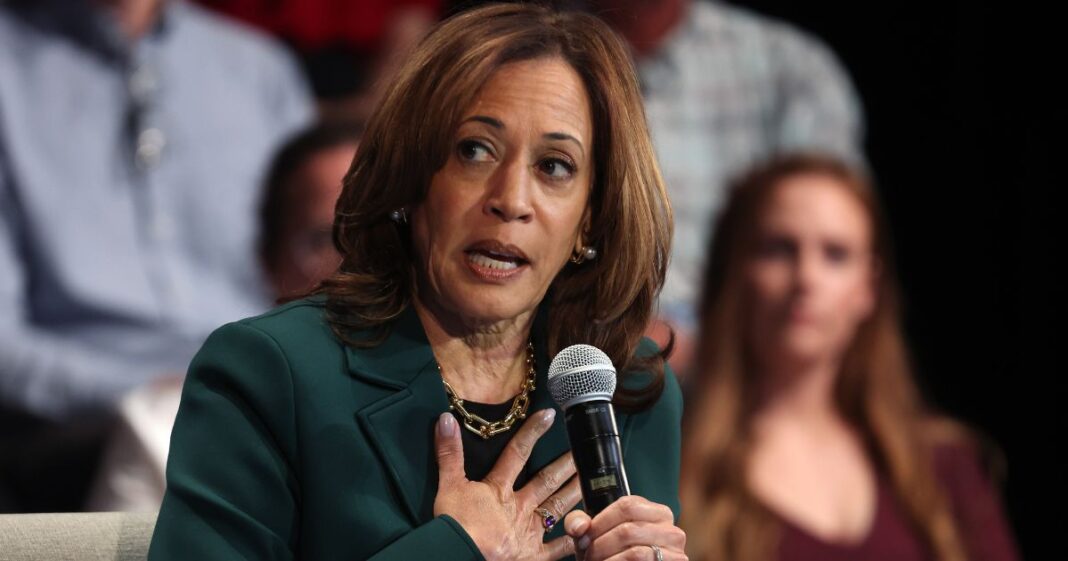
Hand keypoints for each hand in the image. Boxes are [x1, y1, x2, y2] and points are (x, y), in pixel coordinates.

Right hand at [434, 409, 582, 560]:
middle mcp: (520, 507)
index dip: (532, 432)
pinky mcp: (534, 555)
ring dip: (574, 492)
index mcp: (499, 489)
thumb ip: (449, 453)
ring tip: (590, 480)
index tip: (549, 415)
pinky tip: (586, 531)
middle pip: (546, 480)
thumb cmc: (455, 525)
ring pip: (558, 507)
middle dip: (566, 464)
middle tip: (583, 451)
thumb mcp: (448, 486)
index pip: (517, 453)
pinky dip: (573, 539)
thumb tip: (446, 419)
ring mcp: (530, 532)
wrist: (462, 556)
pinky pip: (559, 547)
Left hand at [563, 496, 686, 560]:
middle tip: (586, 554)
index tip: (583, 536)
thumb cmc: (612, 555)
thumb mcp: (596, 535)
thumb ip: (580, 522)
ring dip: (607, 560)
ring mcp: (676, 553)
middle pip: (628, 530)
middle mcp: (672, 530)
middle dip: (599, 545)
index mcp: (657, 513)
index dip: (600, 521)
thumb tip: (578, 526)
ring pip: (634, 553)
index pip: (627, 505)